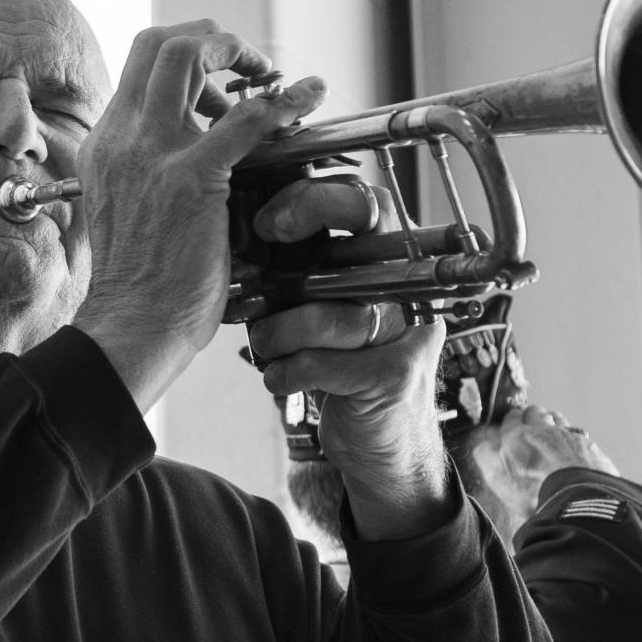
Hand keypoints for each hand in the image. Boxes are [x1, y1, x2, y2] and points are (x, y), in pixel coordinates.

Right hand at [72, 21, 327, 410]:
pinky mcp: (191, 178)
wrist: (131, 327)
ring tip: (269, 77)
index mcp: (106, 145)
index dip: (186, 60)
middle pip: (158, 43)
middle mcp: (123, 138)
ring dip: (235, 52)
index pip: (140, 69)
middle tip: (244, 63)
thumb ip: (147, 176)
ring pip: (187, 56)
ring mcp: (153, 154)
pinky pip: (245, 119)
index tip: (219, 87)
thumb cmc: (140, 288)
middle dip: (209, 37)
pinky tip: (308, 97)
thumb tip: (190, 163)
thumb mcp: (128, 211)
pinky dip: (283, 102)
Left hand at [246, 176, 451, 539]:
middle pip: (365, 222)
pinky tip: (280, 379)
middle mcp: (406, 282)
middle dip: (307, 217)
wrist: (382, 443)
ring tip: (265, 345)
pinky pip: (320, 364)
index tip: (266, 222)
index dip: (313, 197)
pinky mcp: (395, 375)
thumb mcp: (318, 307)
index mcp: (386, 257)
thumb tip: (234, 242)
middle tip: (267, 243)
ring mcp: (407, 327)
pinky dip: (286, 374)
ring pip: (327, 312)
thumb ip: (297, 273)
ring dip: (278, 332)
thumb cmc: (339, 366)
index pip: (363, 199)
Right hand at [458, 405, 618, 541]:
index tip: (510, 425)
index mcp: (518, 436)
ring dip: (553, 422)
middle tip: (529, 425)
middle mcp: (544, 430)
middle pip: (537, 413)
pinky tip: (572, 450)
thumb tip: (483, 444)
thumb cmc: (535, 491)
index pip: (512, 418)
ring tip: (550, 433)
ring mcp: (569, 437)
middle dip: (531, 416)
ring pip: (559, 420)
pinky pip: (578, 436)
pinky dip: (572, 439)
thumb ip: (486, 456)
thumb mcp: (497, 478)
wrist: (579, 499)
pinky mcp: (590, 448)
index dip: (510, 420)